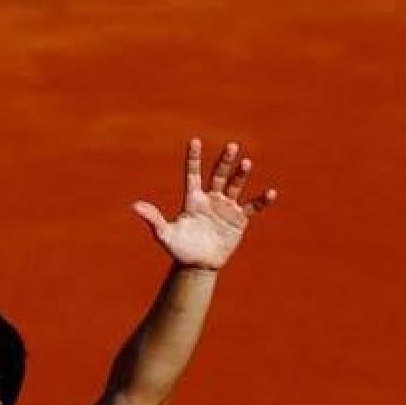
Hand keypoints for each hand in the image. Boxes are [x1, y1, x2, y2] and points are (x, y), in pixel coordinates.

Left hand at [132, 138, 277, 270]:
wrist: (197, 264)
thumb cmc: (179, 248)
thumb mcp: (164, 234)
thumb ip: (153, 218)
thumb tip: (134, 206)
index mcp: (192, 198)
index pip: (193, 174)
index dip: (194, 158)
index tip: (194, 140)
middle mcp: (211, 198)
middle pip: (218, 175)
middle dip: (225, 161)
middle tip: (232, 146)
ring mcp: (226, 207)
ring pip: (235, 186)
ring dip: (240, 175)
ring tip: (246, 163)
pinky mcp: (239, 220)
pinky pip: (252, 207)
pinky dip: (261, 201)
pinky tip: (271, 193)